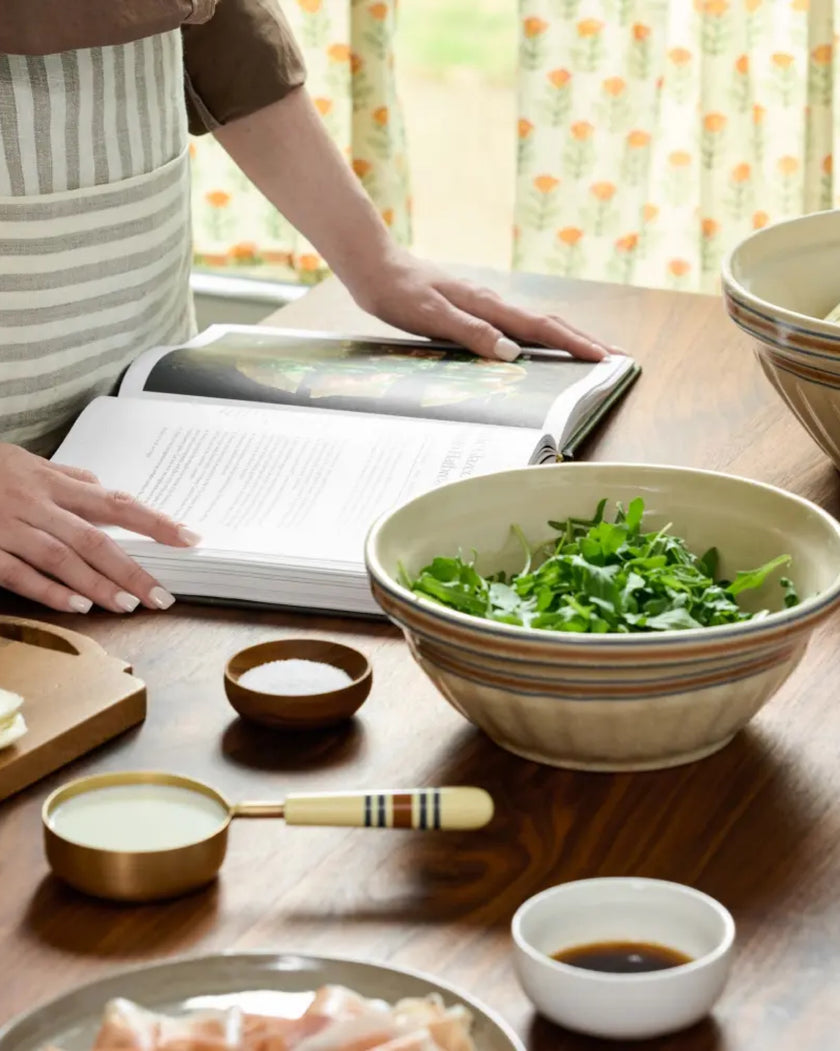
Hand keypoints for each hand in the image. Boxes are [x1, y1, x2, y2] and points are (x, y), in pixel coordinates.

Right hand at [0, 444, 197, 613]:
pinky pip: (18, 573)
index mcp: (53, 484)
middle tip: (163, 595)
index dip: (156, 522)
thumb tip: (100, 485)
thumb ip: (66, 477)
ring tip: (129, 605)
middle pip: (96, 539)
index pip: (117, 503)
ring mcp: (9, 528)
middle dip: (134, 569)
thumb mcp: (27, 461)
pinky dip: (49, 591)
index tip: (189, 539)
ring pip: (62, 559)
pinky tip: (77, 606)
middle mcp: (37, 505)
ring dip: (99, 584)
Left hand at [349, 249, 619, 362]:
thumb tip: (513, 352)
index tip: (605, 359)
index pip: (542, 329)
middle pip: (548, 324)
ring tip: (587, 354)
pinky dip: (537, 336)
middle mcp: (492, 303)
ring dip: (564, 339)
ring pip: (533, 324)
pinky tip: (537, 346)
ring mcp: (484, 304)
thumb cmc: (399, 294)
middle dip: (583, 341)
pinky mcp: (473, 307)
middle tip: (616, 358)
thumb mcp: (432, 317)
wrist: (376, 268)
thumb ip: (472, 333)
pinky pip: (514, 324)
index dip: (575, 345)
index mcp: (488, 306)